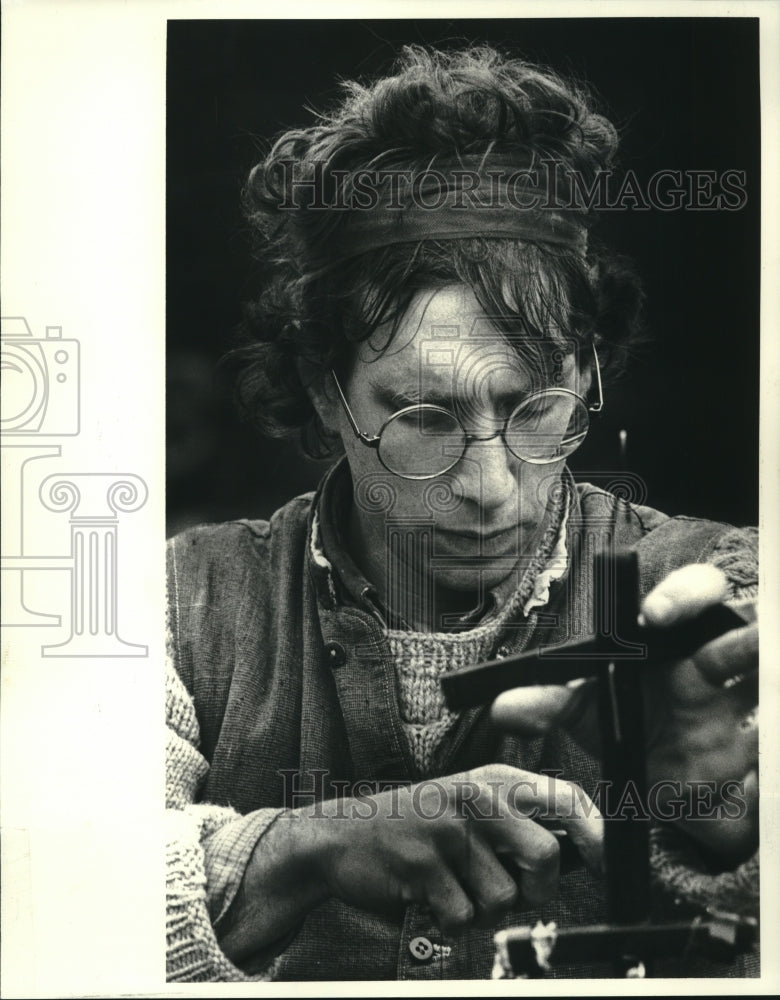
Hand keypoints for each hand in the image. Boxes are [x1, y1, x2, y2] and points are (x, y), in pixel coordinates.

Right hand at [313, 765, 602, 931]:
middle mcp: (475, 796)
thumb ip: (517, 820)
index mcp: (493, 779)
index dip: (594, 832)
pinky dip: (449, 920)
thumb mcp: (470, 805)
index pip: (565, 796)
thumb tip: (577, 851)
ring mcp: (448, 828)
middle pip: (545, 856)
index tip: (602, 860)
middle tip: (510, 891)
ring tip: (452, 885)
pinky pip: (464, 918)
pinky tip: (429, 895)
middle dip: (535, 890)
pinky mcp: (423, 863)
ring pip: (504, 900)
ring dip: (482, 909)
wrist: (343, 837)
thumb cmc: (417, 826)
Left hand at [491, 564, 757, 863]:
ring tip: (763, 692)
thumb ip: (546, 704)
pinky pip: (770, 742)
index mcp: (673, 640)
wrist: (659, 792)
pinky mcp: (755, 752)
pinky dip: (767, 748)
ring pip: (769, 677)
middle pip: (749, 624)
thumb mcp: (582, 714)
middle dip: (750, 628)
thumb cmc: (625, 727)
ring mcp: (742, 706)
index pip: (691, 595)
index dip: (682, 595)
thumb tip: (504, 707)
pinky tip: (758, 756)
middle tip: (738, 640)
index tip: (656, 615)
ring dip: (769, 673)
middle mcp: (717, 662)